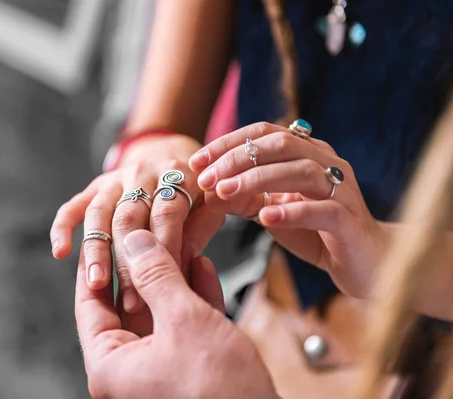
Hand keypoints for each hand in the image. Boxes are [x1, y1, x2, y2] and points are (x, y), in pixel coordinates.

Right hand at [51, 134, 224, 334]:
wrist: (171, 153)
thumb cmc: (197, 191)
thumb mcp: (211, 202)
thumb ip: (201, 228)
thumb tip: (184, 261)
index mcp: (176, 173)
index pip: (167, 213)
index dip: (165, 248)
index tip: (166, 287)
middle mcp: (141, 173)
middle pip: (129, 218)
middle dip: (129, 262)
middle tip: (131, 301)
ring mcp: (115, 179)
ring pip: (99, 214)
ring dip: (97, 251)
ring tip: (96, 284)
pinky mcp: (95, 186)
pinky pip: (74, 206)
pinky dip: (63, 227)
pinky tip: (61, 252)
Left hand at [75, 230, 277, 398]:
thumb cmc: (220, 390)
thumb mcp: (183, 320)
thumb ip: (156, 277)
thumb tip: (134, 242)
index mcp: (112, 366)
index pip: (90, 305)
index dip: (96, 266)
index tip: (101, 235)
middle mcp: (131, 370)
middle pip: (128, 306)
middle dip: (144, 267)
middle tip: (148, 232)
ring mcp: (162, 370)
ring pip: (160, 313)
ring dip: (172, 278)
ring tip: (179, 241)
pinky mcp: (191, 370)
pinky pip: (184, 327)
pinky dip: (193, 297)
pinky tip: (203, 268)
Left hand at [189, 122, 384, 297]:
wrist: (365, 263)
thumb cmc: (316, 232)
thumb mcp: (274, 209)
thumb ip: (246, 196)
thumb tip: (209, 189)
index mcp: (308, 153)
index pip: (264, 133)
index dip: (228, 142)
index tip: (197, 161)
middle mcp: (327, 163)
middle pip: (280, 144)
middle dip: (237, 158)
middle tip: (207, 177)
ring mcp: (341, 189)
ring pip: (300, 171)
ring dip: (258, 179)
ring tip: (225, 192)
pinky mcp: (350, 220)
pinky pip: (322, 209)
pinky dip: (292, 211)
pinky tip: (265, 217)